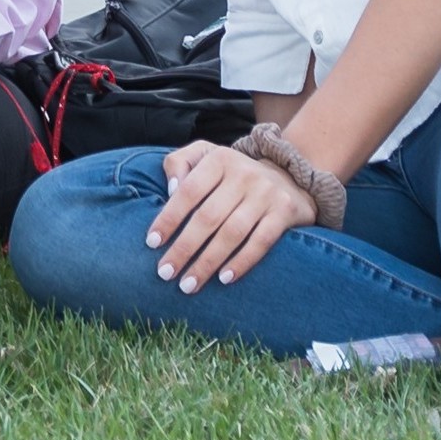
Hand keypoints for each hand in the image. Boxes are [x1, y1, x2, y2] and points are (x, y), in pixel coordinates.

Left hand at [146, 137, 313, 290]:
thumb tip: (170, 190)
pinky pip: (261, 242)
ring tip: (189, 284)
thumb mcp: (205, 155)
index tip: (152, 243)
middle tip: (165, 272)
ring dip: (208, 262)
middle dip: (184, 248)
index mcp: (219, 158)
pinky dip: (241, 262)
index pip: (188, 191)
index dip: (169, 218)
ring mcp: (266, 193)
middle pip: (208, 216)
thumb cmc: (233, 173)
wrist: (289, 175)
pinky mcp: (284, 212)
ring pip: (232, 233)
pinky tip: (224, 279)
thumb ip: (179, 163)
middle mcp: (243, 174)